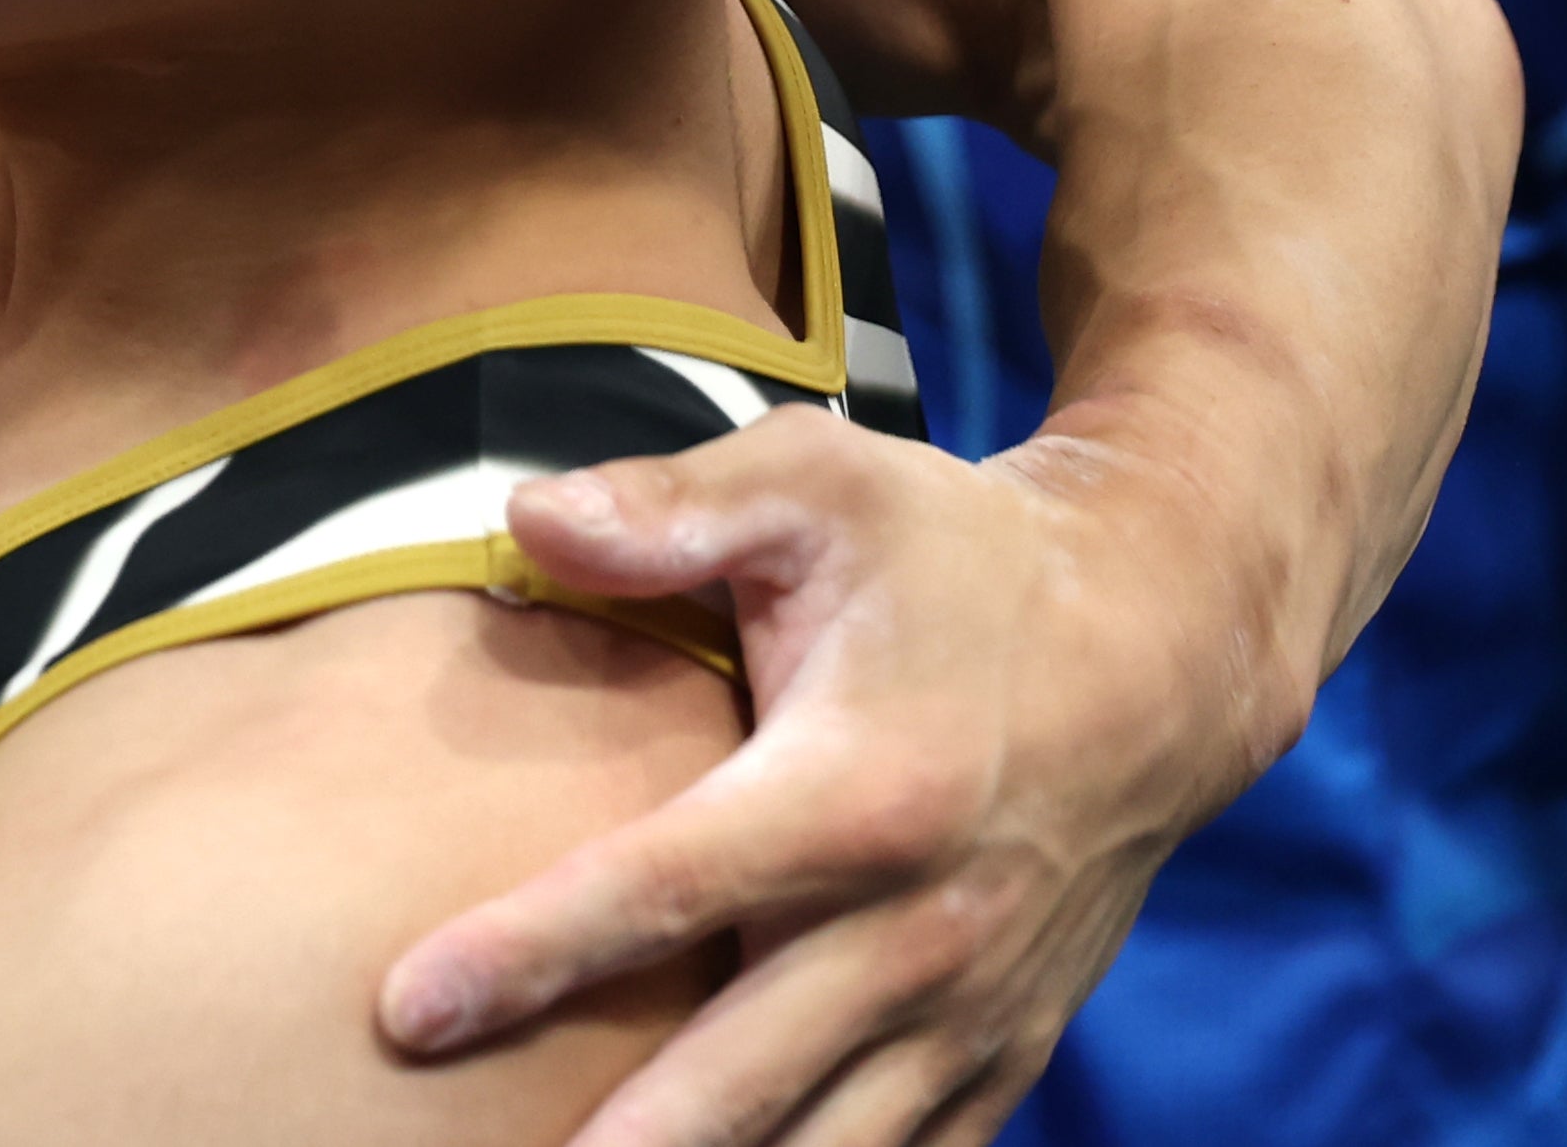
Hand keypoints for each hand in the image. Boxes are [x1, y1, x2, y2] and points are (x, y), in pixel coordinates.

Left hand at [380, 413, 1299, 1146]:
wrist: (1160, 650)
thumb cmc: (959, 557)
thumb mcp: (822, 484)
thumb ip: (671, 507)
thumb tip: (525, 518)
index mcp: (855, 788)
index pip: (661, 887)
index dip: (527, 953)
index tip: (406, 1011)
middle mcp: (919, 925)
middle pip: (740, 1074)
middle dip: (621, 1140)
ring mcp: (971, 1008)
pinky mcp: (1005, 1050)